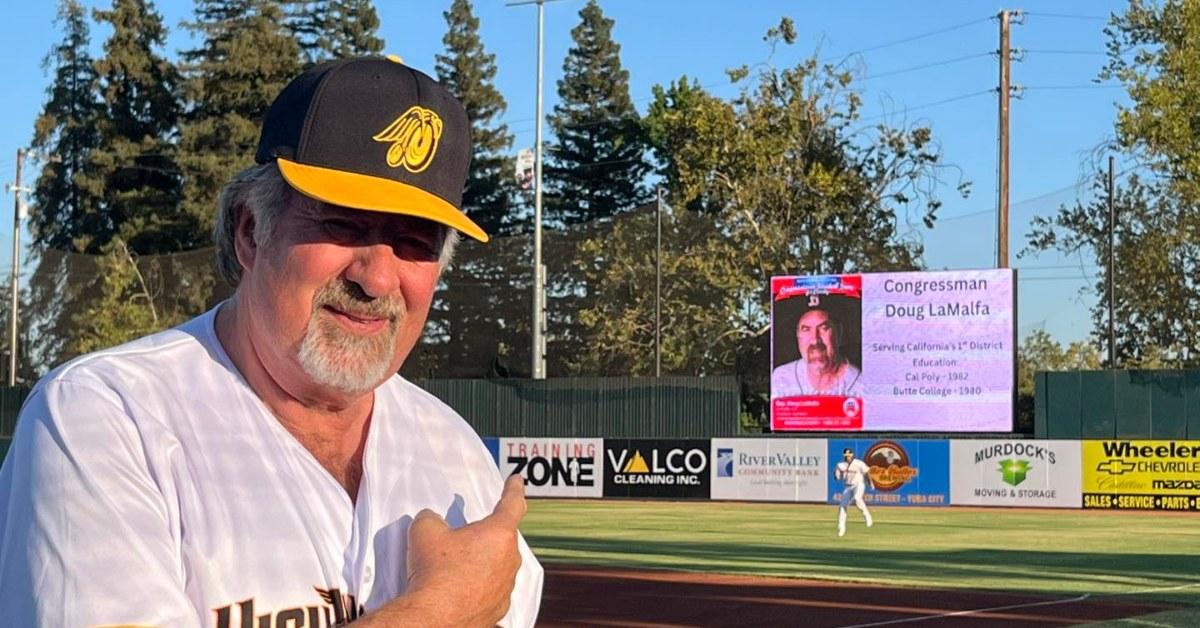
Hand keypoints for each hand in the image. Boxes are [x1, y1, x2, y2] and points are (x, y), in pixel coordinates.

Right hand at [403, 474, 526, 626]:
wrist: (434, 618)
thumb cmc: (435, 573)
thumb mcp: (425, 531)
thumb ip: (431, 518)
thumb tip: (431, 520)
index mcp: (499, 533)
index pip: (512, 503)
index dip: (513, 489)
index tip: (516, 481)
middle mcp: (509, 559)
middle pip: (501, 538)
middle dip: (484, 536)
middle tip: (461, 540)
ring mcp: (506, 586)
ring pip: (498, 565)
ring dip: (481, 563)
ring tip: (453, 568)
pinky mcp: (499, 608)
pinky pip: (491, 589)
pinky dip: (478, 586)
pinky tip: (458, 589)